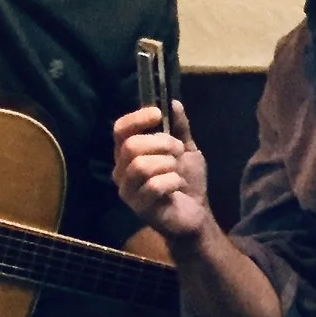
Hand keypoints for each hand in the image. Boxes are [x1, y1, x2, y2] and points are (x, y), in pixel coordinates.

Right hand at [112, 103, 211, 245]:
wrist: (196, 214)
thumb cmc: (186, 181)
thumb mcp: (186, 149)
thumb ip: (179, 128)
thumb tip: (173, 102)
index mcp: (128, 154)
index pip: (120, 129)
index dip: (137, 118)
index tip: (158, 114)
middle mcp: (122, 171)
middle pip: (131, 146)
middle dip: (161, 143)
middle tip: (178, 150)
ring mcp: (128, 191)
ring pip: (141, 166)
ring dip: (167, 164)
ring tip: (177, 170)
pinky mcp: (139, 208)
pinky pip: (153, 186)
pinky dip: (172, 182)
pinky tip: (177, 187)